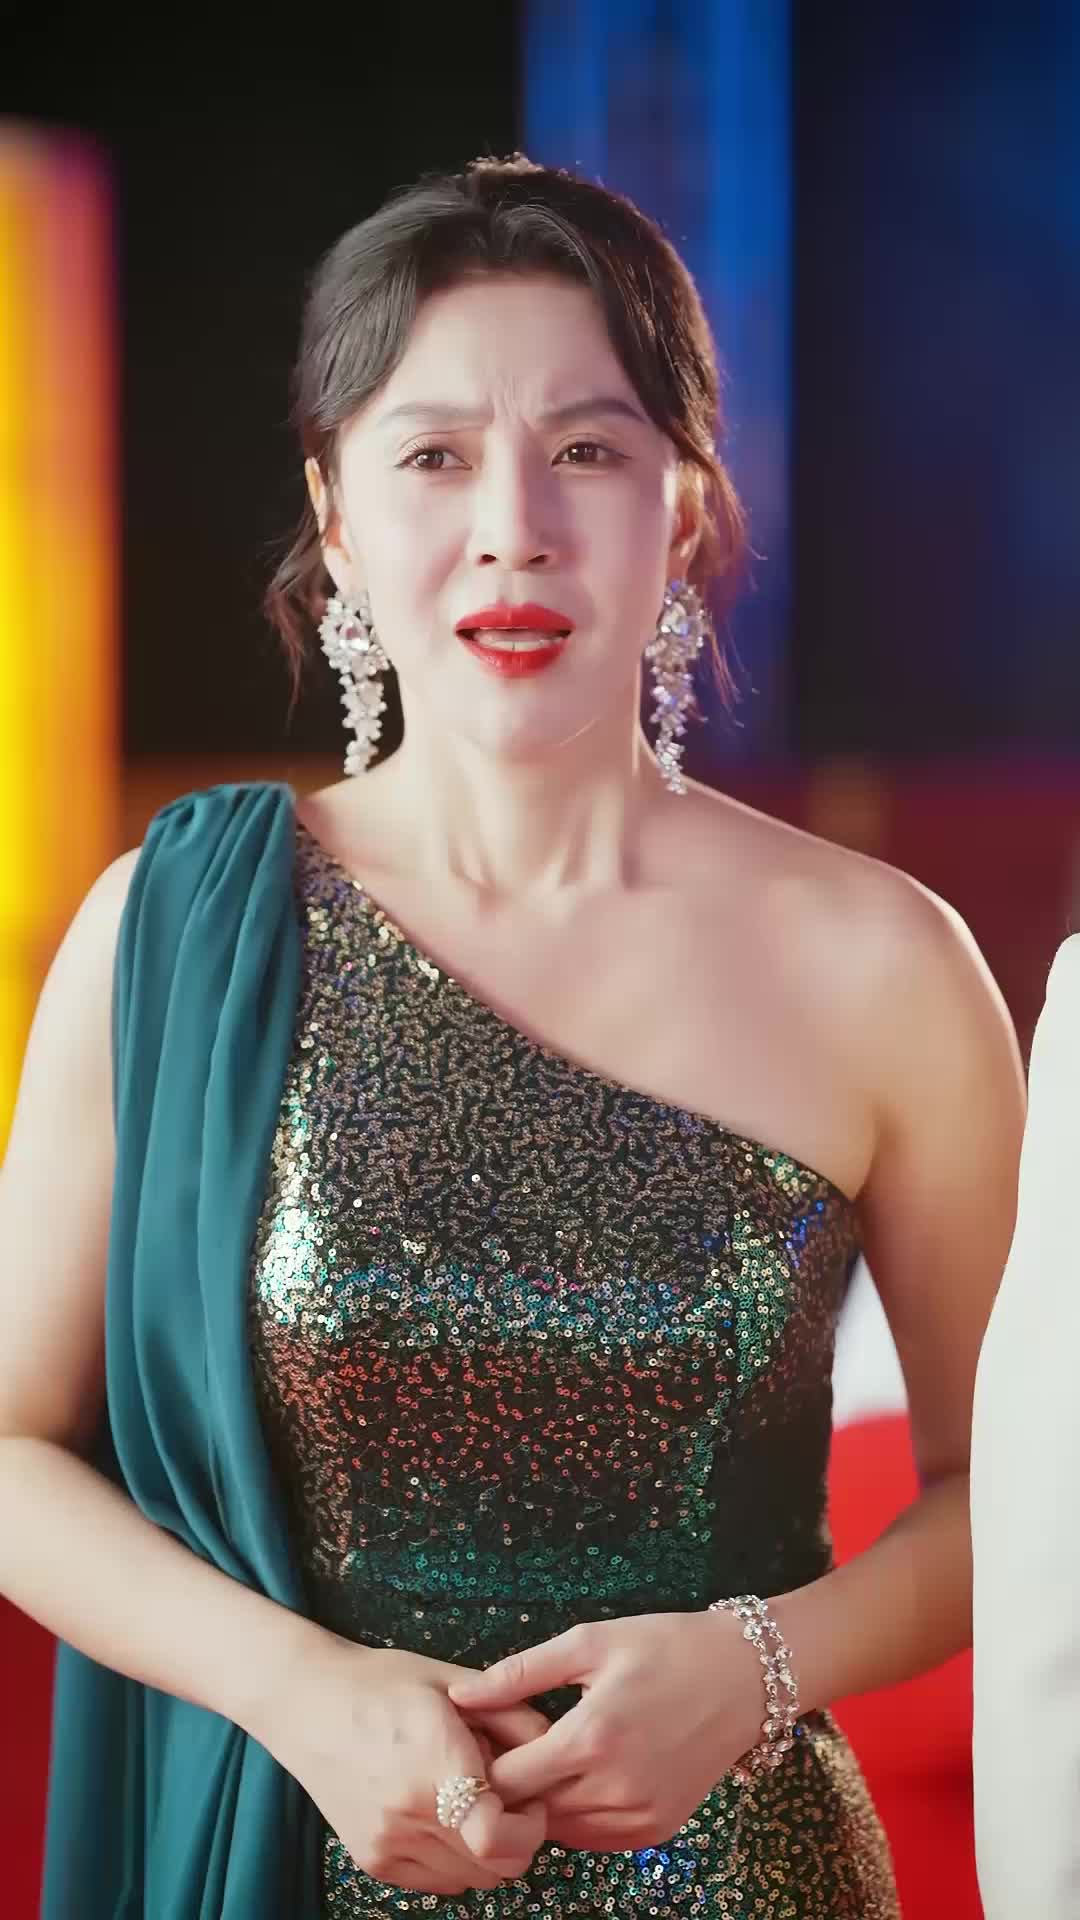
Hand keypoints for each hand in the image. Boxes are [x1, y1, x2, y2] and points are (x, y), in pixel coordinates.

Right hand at [262, 1627, 549, 1894]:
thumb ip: (512, 1715)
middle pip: (495, 1866)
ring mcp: (387, 1843)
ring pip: (472, 1880)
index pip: (496, 1836)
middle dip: (519, 1837)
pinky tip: (445, 1815)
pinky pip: (439, 1882)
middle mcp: (408, 1812)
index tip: (531, 1797)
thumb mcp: (452, 1683)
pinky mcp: (374, 1861)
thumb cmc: (383, 1683)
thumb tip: (558, 1746)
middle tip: (512, 1798)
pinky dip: (456, 1860)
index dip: (529, 1825)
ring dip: (488, 1851)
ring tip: (474, 1801)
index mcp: (433, 1761)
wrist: (308, 1703)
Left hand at [448, 1611, 763, 1850]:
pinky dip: (576, 1815)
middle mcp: (614, 1787)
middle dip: (508, 1787)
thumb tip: (459, 1698)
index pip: (507, 1781)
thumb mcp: (589, 1643)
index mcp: (591, 1737)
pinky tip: (578, 1776)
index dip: (481, 1764)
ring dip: (542, 1804)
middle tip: (503, 1750)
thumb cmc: (663, 1647)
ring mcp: (639, 1814)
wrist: (744, 1675)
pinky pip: (595, 1839)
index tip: (478, 1741)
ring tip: (541, 1759)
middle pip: (529, 1811)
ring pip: (560, 1830)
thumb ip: (519, 1674)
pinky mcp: (657, 1828)